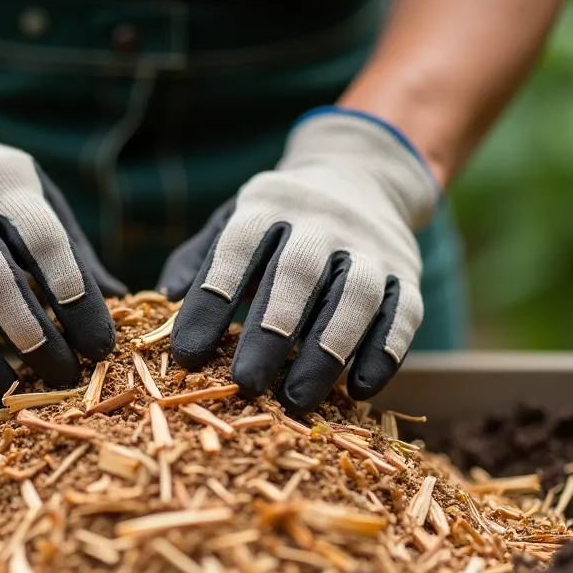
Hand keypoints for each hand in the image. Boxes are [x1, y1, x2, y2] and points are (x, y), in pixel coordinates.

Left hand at [157, 108, 439, 413]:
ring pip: (355, 297)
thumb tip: (166, 298)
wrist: (363, 174)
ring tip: (297, 399)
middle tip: (245, 383)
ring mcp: (371, 246)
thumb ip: (201, 257)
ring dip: (327, 352)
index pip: (236, 250)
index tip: (187, 355)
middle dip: (270, 332)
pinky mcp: (407, 273)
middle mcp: (323, 221)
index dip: (210, 302)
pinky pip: (402, 315)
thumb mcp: (236, 219)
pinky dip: (384, 354)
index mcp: (268, 205)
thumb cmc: (280, 218)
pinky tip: (359, 390)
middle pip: (298, 274)